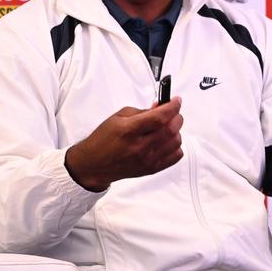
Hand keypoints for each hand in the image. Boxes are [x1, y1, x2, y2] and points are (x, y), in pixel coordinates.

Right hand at [64, 98, 183, 191]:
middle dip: (176, 117)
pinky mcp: (152, 169)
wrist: (95, 164)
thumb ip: (142, 111)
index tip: (176, 101)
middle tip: (173, 113)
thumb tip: (161, 107)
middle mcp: (140, 147)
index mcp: (129, 131)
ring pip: (176, 142)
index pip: (159, 118)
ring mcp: (147, 160)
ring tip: (166, 127)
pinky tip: (167, 141)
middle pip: (171, 129)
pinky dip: (176, 145)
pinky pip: (176, 156)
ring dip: (176, 131)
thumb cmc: (104, 140)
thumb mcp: (118, 118)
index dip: (172, 107)